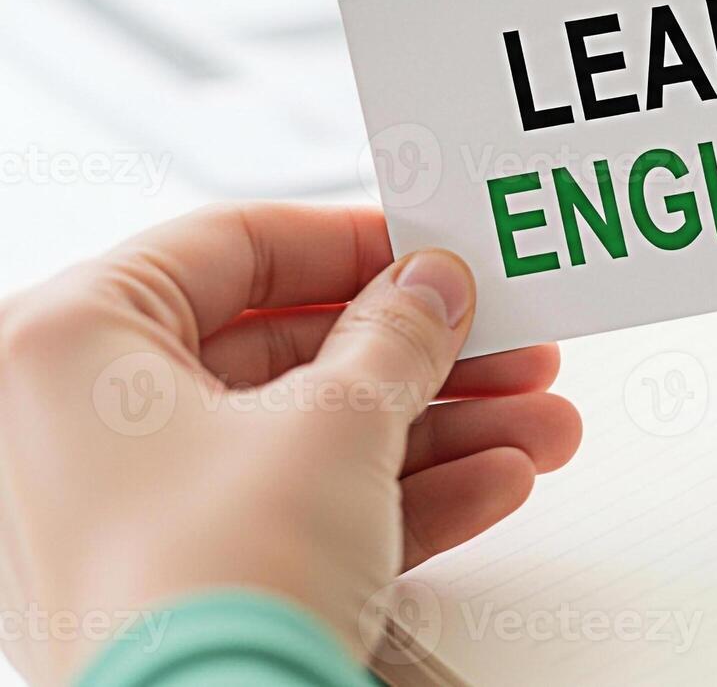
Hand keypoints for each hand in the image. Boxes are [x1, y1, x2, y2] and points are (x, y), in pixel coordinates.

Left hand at [0, 204, 581, 681]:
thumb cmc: (210, 585)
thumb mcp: (337, 421)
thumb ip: (399, 335)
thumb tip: (432, 289)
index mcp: (69, 344)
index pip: (230, 247)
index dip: (355, 243)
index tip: (434, 253)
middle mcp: (74, 425)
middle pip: (284, 350)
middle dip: (424, 355)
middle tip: (504, 344)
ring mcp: (126, 512)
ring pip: (306, 436)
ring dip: (438, 429)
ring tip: (536, 426)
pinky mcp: (180, 583)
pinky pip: (298, 509)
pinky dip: (397, 495)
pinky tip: (494, 483)